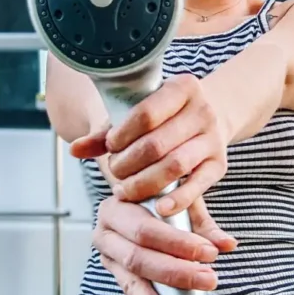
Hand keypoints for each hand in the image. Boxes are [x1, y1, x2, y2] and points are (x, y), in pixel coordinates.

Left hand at [70, 74, 230, 217]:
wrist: (211, 115)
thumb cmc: (166, 116)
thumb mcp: (138, 114)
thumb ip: (107, 132)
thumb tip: (75, 149)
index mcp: (183, 87)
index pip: (146, 113)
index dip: (123, 135)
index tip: (111, 146)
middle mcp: (203, 111)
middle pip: (157, 144)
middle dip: (129, 164)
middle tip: (115, 172)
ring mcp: (213, 139)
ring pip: (175, 166)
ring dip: (145, 183)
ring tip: (126, 190)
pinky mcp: (219, 165)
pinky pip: (198, 186)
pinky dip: (177, 199)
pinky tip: (159, 207)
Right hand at [93, 195, 236, 294]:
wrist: (133, 197)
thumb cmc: (157, 198)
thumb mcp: (178, 201)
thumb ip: (203, 223)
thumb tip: (227, 244)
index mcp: (116, 210)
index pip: (145, 230)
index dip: (176, 243)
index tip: (208, 252)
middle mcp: (106, 236)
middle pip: (137, 260)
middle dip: (174, 274)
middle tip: (207, 279)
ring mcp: (110, 261)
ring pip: (131, 287)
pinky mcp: (119, 281)